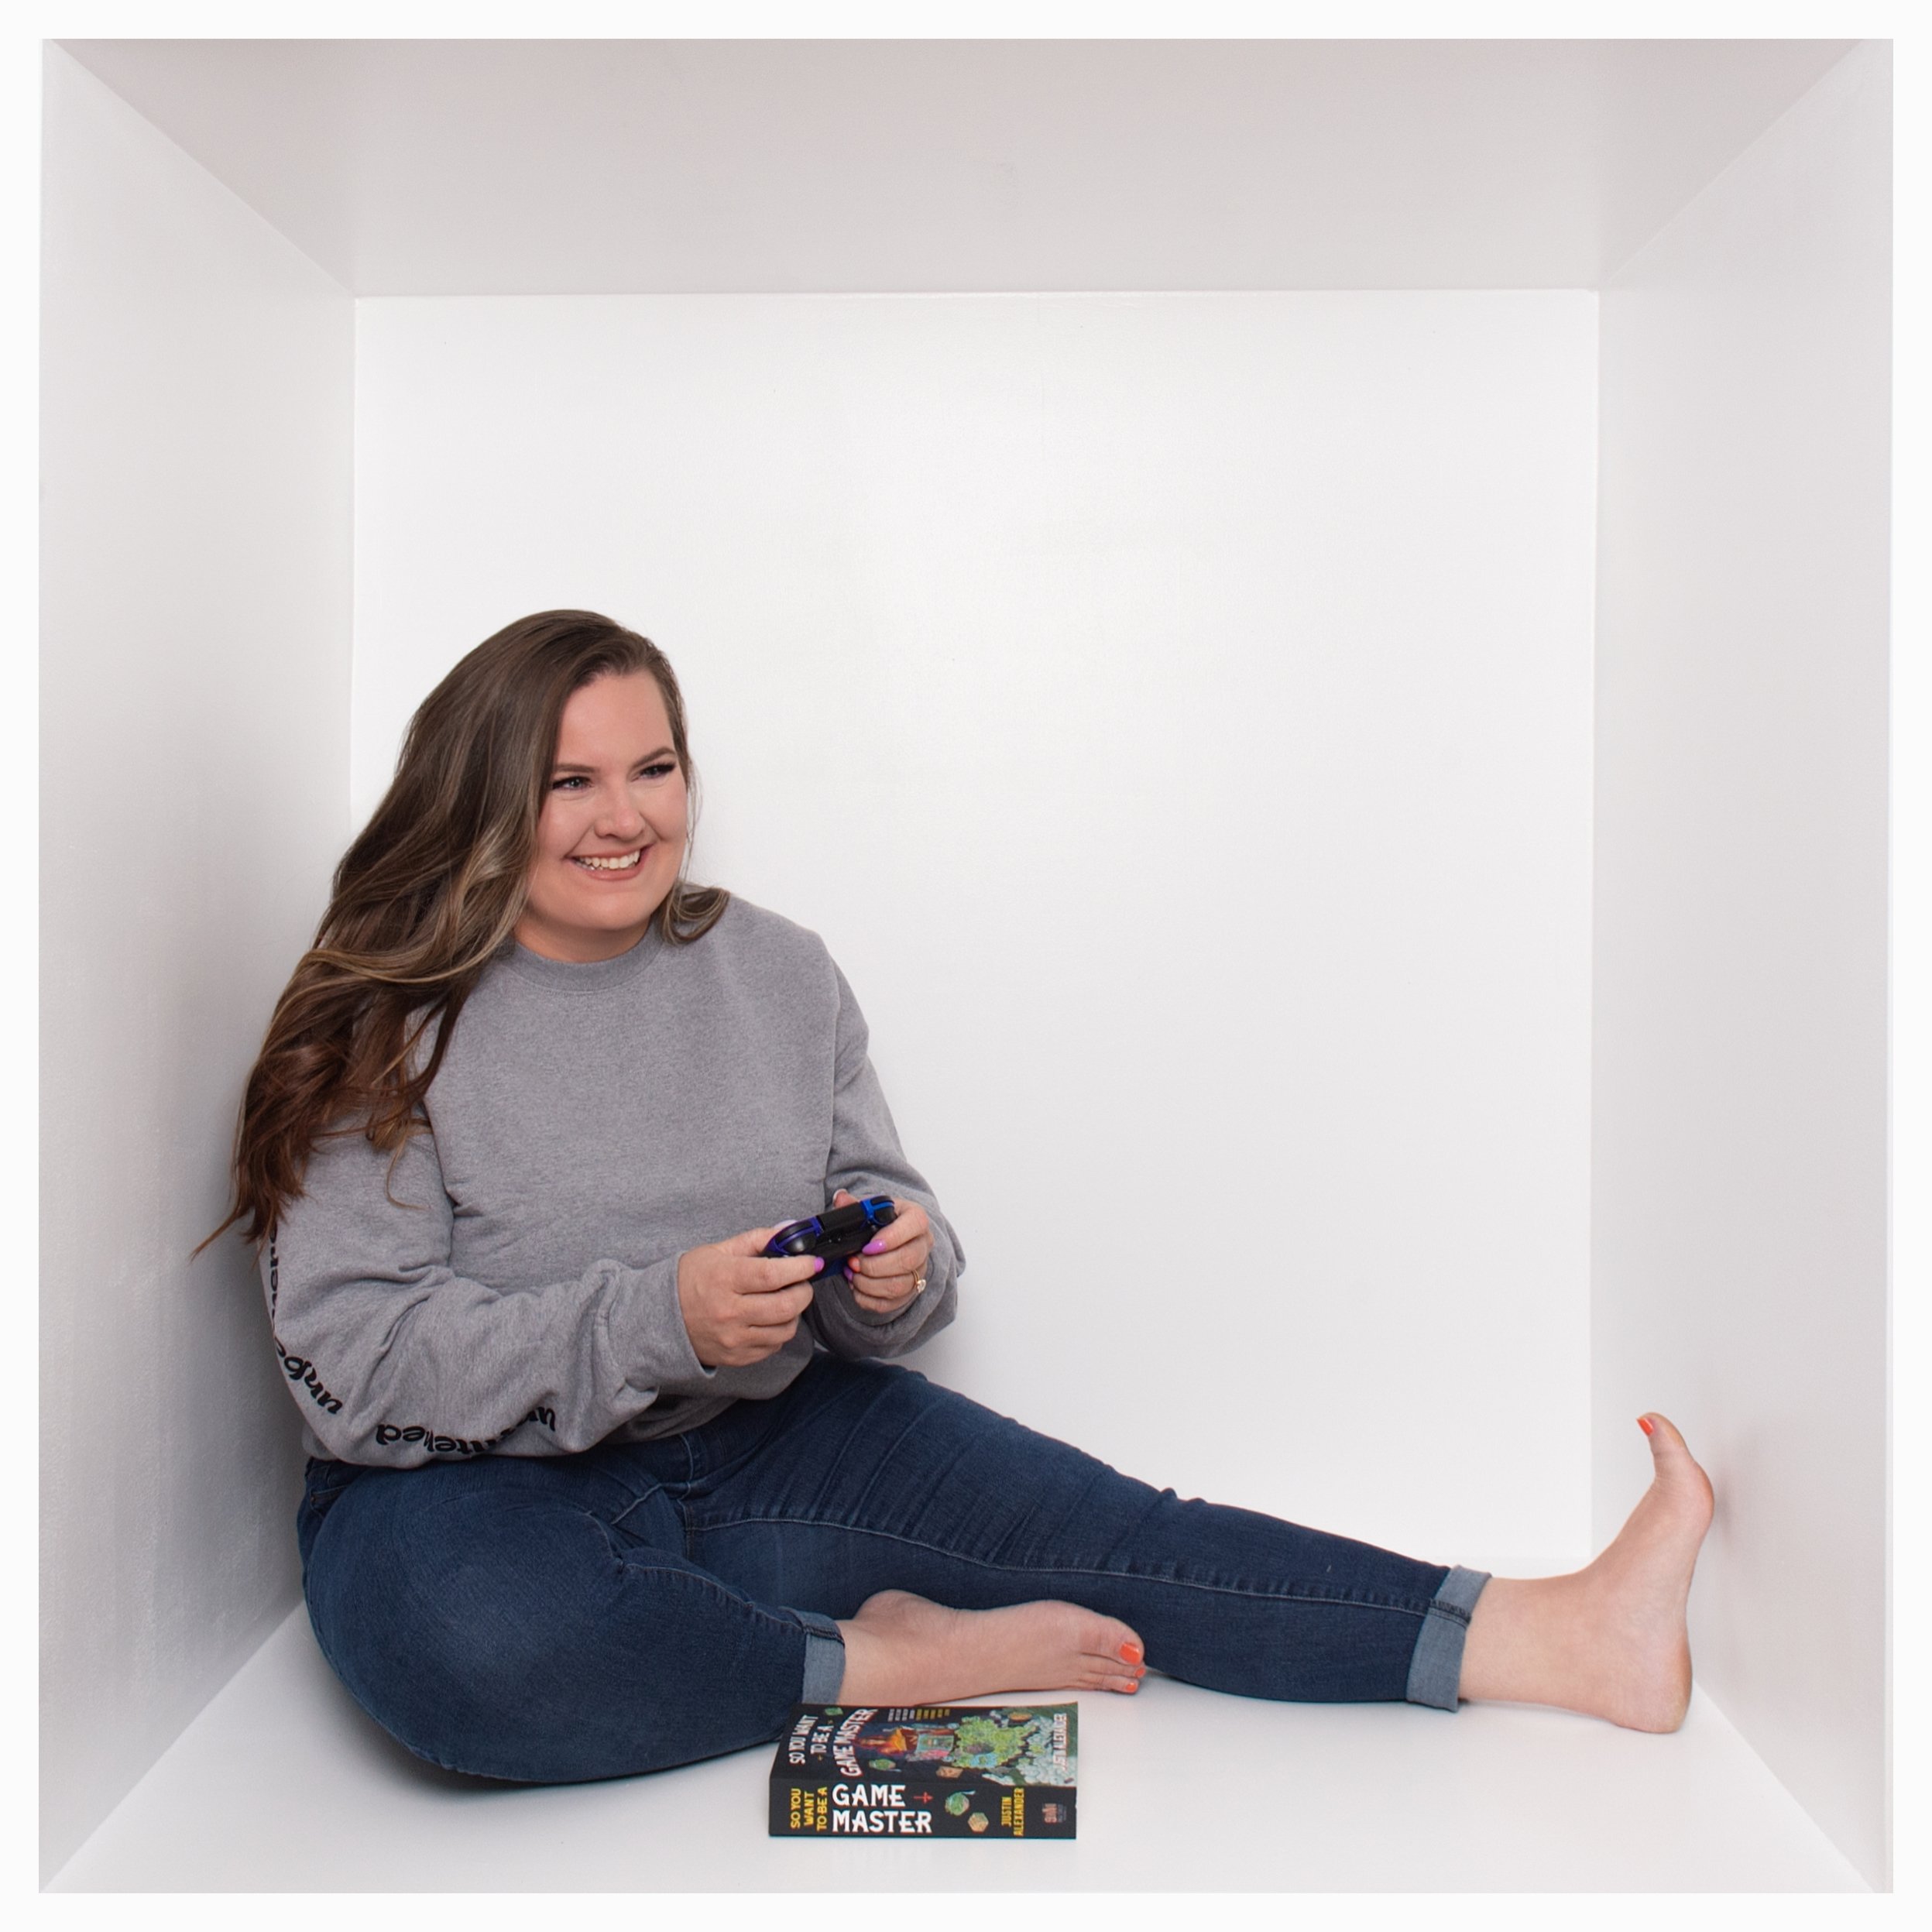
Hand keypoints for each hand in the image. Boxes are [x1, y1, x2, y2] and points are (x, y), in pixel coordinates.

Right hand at [677, 1227, 823, 1368]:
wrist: (661, 1319)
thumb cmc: (690, 1280)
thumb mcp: (718, 1251)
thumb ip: (756, 1240)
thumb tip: (788, 1230)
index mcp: (723, 1279)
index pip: (771, 1274)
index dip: (799, 1267)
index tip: (812, 1262)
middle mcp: (728, 1312)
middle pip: (785, 1306)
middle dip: (804, 1291)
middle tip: (802, 1281)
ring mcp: (733, 1339)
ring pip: (785, 1329)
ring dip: (794, 1312)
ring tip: (783, 1299)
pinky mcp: (736, 1357)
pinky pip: (773, 1346)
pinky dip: (778, 1331)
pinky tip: (768, 1318)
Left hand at [833, 1189, 933, 1316]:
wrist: (889, 1241)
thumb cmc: (881, 1224)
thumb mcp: (870, 1210)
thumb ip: (854, 1205)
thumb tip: (840, 1198)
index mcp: (916, 1219)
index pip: (915, 1224)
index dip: (892, 1237)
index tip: (868, 1246)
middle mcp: (923, 1245)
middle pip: (908, 1259)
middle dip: (875, 1265)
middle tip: (853, 1262)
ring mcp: (918, 1271)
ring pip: (899, 1285)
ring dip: (869, 1283)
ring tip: (852, 1274)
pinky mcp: (909, 1291)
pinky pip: (891, 1302)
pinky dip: (869, 1298)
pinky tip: (856, 1287)